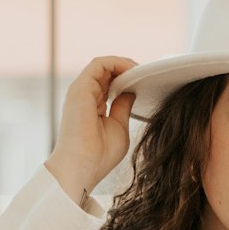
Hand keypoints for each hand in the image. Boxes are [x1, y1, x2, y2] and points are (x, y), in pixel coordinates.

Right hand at [49, 56, 138, 185]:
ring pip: (103, 65)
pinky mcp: (81, 87)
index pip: (109, 84)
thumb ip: (123, 107)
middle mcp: (85, 96)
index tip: (145, 83)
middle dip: (128, 70)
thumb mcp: (119, 127)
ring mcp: (81, 90)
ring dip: (124, 64)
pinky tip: (133, 70)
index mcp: (92, 106)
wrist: (81, 167)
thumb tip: (131, 91)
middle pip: (107, 73)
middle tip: (147, 74)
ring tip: (142, 71)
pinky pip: (100, 63)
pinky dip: (118, 62)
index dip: (127, 80)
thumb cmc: (99, 155)